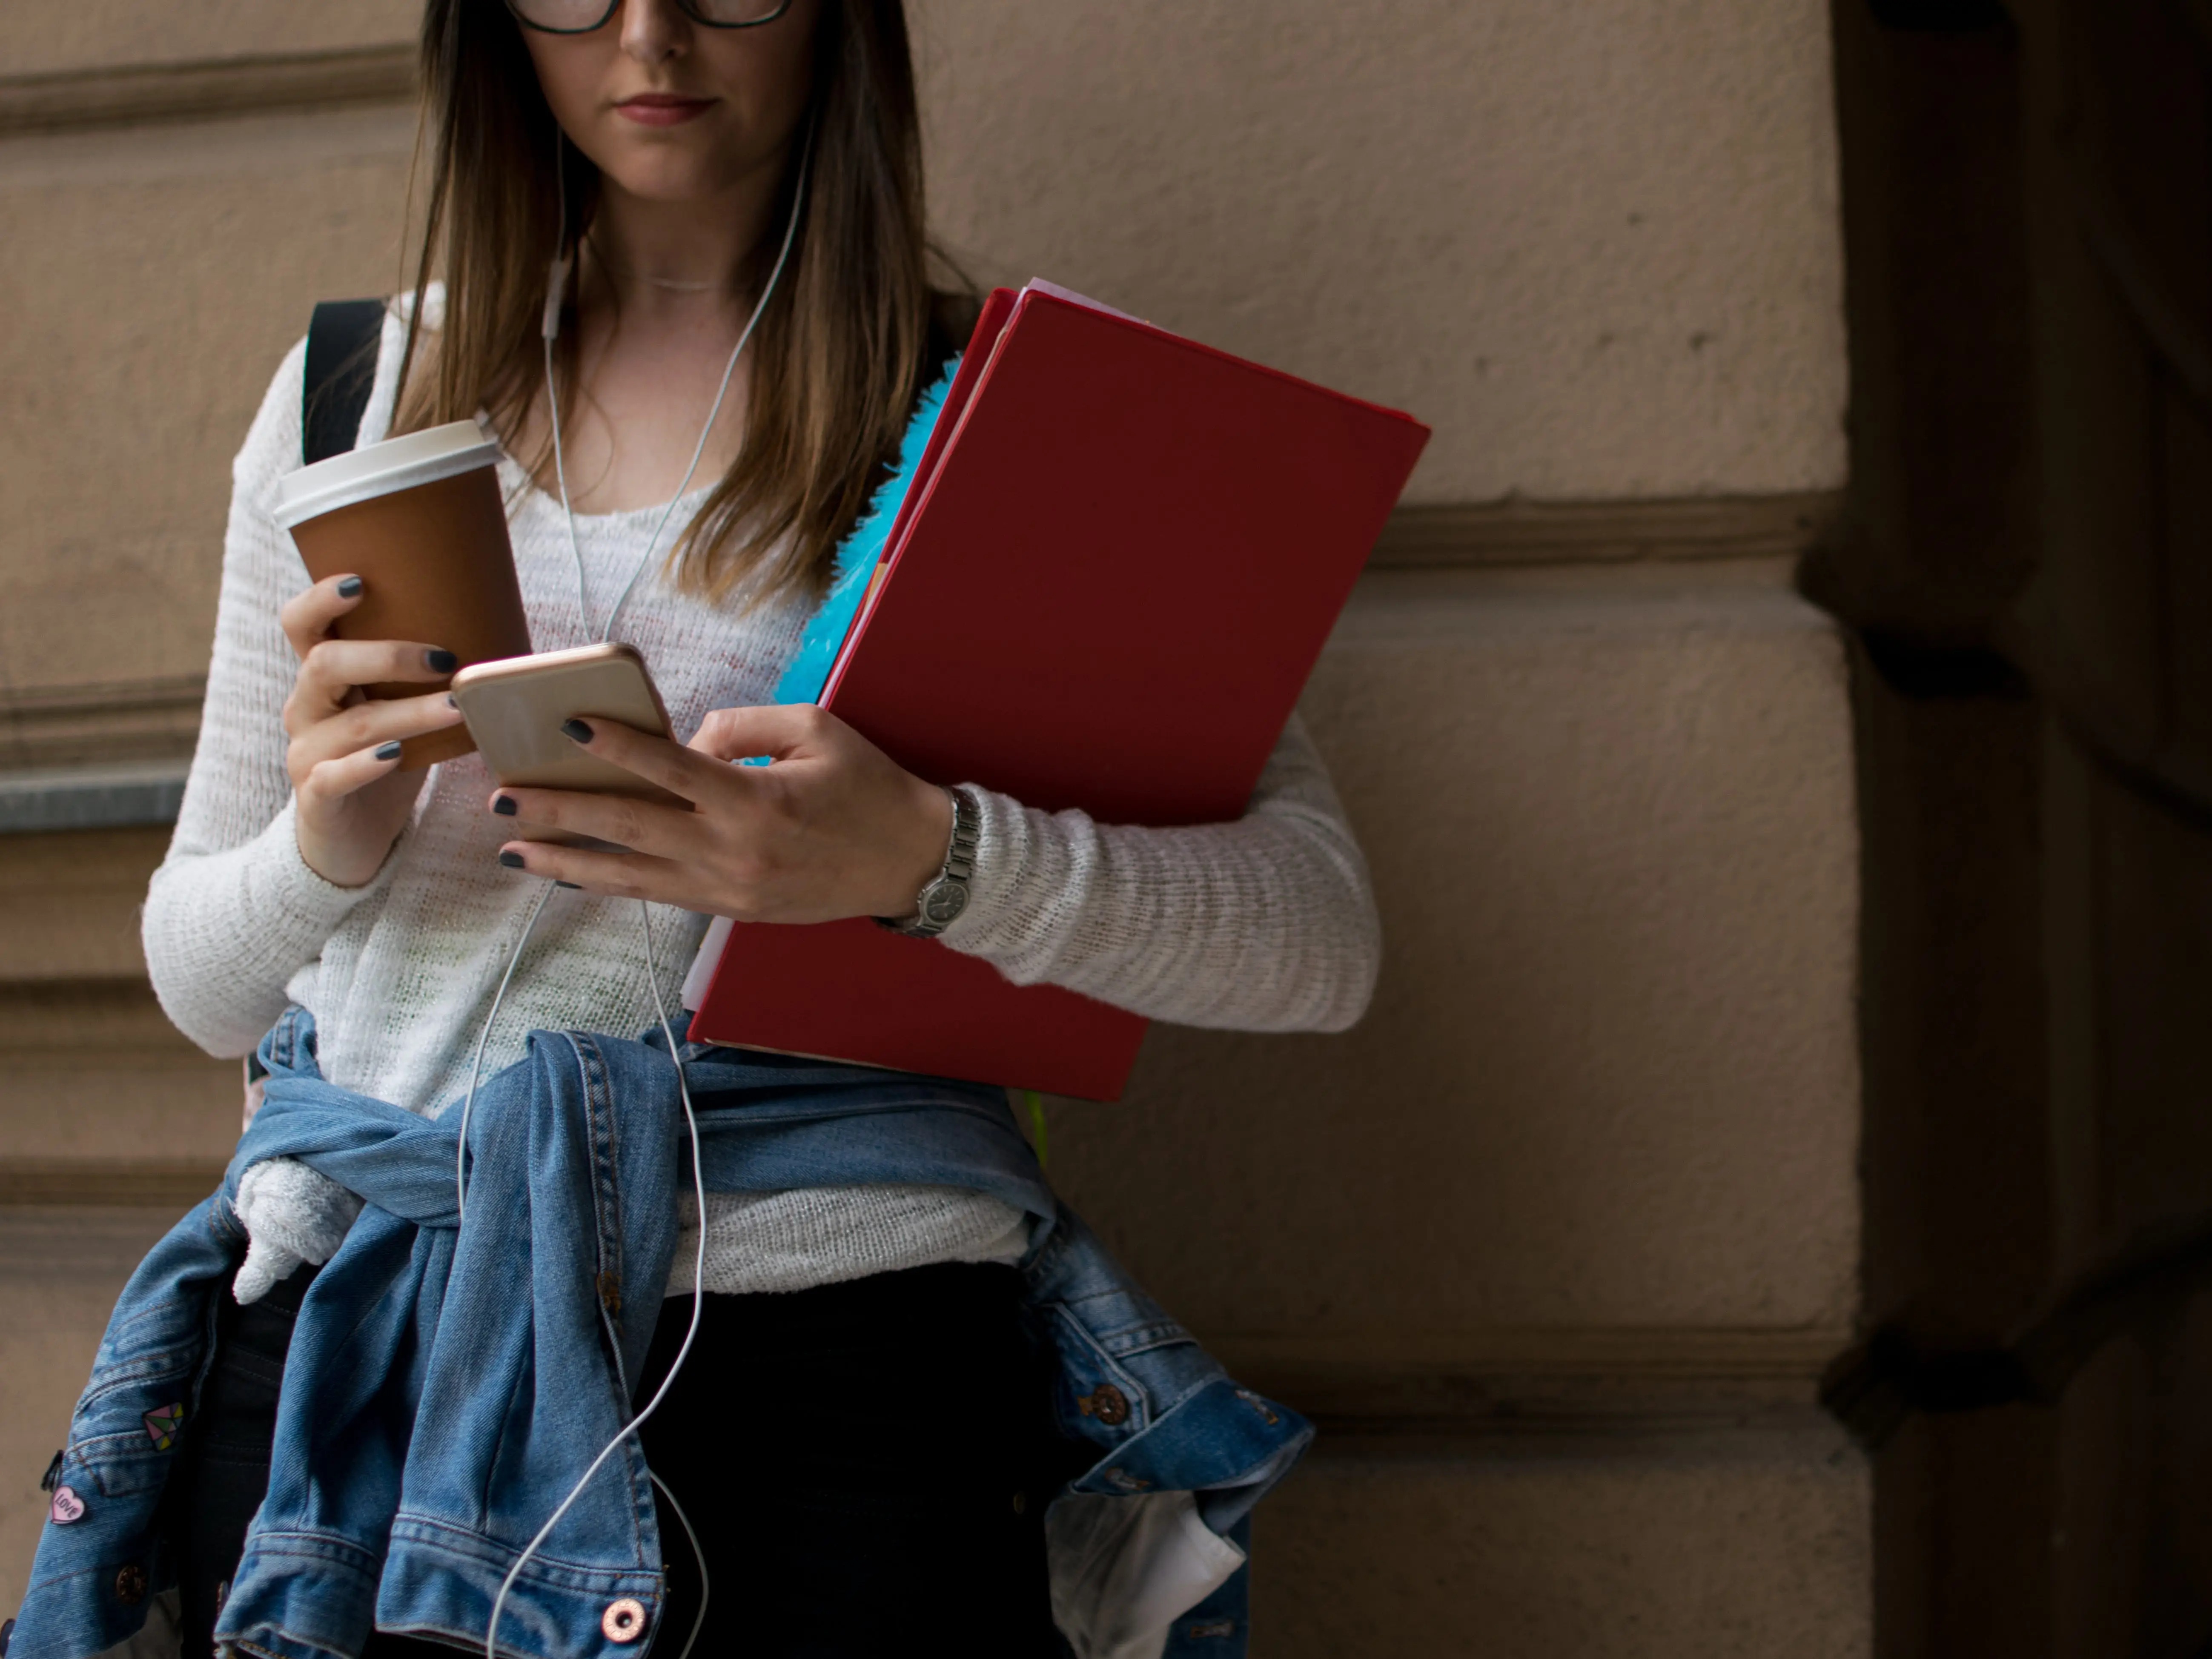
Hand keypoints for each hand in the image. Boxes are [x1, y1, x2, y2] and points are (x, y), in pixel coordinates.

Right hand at [279, 575, 466, 886]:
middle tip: (445, 658)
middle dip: (387, 656)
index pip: (302, 626)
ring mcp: (306, 753)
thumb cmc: (387, 761)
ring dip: (409, 712)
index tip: (361, 581)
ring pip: (353, 722)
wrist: (353, 839)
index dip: (320, 599)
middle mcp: (305, 709)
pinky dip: (369, 764)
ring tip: (457, 707)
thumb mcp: (398, 710)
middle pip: (326, 664)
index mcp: (320, 680)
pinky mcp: (317, 795)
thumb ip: (422, 677)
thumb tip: (496, 633)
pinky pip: (337, 774)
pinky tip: (398, 756)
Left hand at [484, 705, 953, 923]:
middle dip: (559, 811)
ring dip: (566, 861)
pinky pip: (656, 894)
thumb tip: (684, 740)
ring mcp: (727, 888)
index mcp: (754, 800)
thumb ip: (743, 725)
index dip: (616, 746)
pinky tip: (570, 873)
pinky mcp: (730, 909)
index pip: (669, 768)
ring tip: (513, 850)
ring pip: (629, 875)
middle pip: (628, 827)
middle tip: (503, 797)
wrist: (911, 862)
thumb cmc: (868, 787)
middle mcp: (731, 850)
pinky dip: (609, 884)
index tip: (569, 727)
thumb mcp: (816, 729)